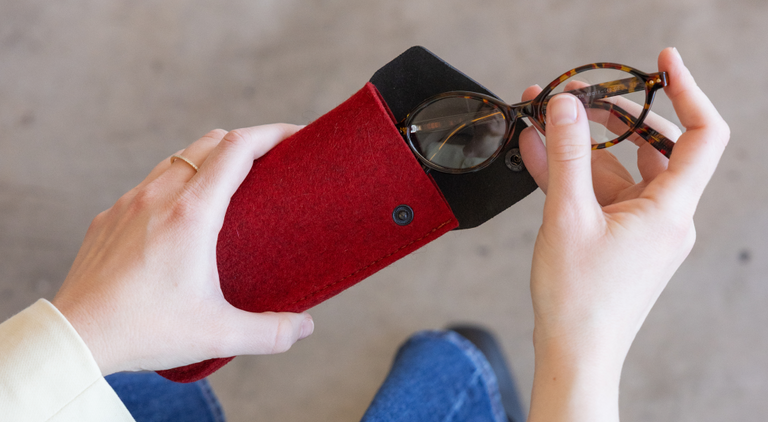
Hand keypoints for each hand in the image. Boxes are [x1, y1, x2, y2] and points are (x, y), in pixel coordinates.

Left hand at [52, 124, 314, 375]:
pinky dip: (179, 180)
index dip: (272, 133)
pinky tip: (184, 211)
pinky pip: (151, 182)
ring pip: (178, 157)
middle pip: (211, 142)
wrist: (75, 338)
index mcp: (192, 213)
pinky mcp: (109, 217)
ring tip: (232, 181)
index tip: (296, 135)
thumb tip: (305, 326)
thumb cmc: (145, 331)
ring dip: (211, 157)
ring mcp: (129, 203)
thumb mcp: (219, 334)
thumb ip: (271, 332)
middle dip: (248, 141)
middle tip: (273, 159)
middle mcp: (159, 196)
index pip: (238, 148)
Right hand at [519, 48, 728, 420]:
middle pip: (653, 145)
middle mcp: (663, 215)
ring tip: (543, 116)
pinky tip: (539, 150)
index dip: (686, 91)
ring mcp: (639, 227)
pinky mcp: (616, 237)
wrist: (574, 352)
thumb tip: (567, 106)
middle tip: (580, 94)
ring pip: (617, 168)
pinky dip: (572, 171)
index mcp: (669, 210)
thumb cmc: (579, 299)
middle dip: (614, 114)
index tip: (662, 62)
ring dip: (582, 142)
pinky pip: (598, 192)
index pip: (701, 135)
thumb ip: (568, 155)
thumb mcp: (568, 216)